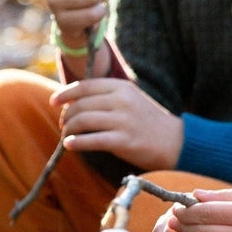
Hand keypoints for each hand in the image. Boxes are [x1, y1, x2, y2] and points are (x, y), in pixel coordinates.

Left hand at [50, 77, 183, 168]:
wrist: (177, 142)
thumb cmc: (151, 123)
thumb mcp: (133, 100)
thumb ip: (108, 97)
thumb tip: (74, 102)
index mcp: (123, 87)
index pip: (85, 86)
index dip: (65, 94)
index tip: (54, 102)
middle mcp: (122, 101)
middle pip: (81, 105)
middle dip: (67, 116)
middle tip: (65, 125)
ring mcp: (123, 121)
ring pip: (83, 121)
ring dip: (69, 130)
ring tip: (67, 136)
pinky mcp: (124, 141)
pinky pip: (91, 140)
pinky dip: (76, 142)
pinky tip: (70, 145)